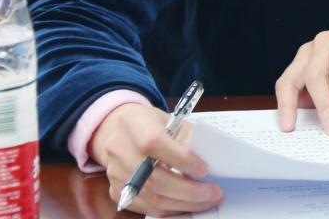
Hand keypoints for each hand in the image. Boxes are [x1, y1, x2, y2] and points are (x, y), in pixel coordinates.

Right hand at [90, 102, 222, 215]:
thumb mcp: (170, 120)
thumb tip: (207, 162)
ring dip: (184, 203)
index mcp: (133, 122)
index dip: (181, 159)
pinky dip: (171, 208)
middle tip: (213, 192)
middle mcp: (119, 148)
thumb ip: (187, 138)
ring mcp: (115, 172)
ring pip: (152, 198)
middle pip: (154, 178)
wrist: (121, 131)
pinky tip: (188, 204)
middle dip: (189, 190)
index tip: (204, 169)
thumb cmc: (150, 124)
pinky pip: (146, 207)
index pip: (154, 142)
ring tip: (206, 200)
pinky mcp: (116, 191)